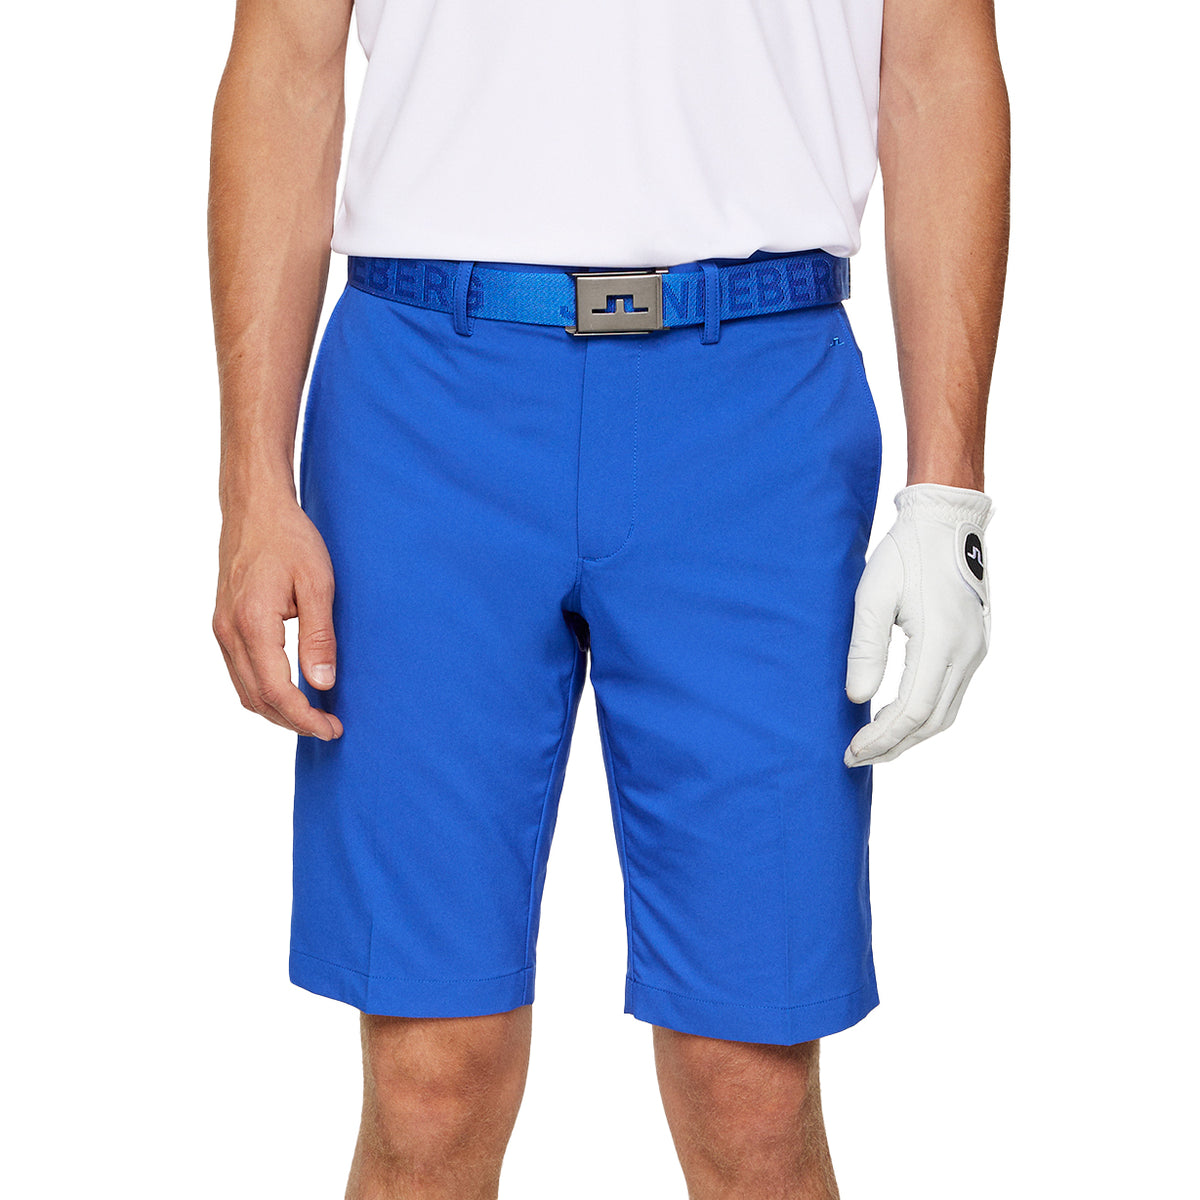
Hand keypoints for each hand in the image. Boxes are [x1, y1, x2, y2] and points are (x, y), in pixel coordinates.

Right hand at [213, 495, 342, 739]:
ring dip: (278, 711)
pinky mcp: (223, 625)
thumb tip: (322, 684)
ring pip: (245, 691)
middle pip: (257, 699)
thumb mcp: (318, 583)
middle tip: (329, 728)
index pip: (276, 690)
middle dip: (293, 722)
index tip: (332, 728)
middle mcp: (228, 631)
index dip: (305, 717)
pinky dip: (264, 692)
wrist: (253, 508)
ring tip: (313, 716)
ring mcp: (221, 629)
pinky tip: (291, 692)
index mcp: (252, 623)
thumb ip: (319, 636)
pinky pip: (240, 674)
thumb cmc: (289, 539)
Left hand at [844, 483, 991, 765]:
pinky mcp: (976, 646)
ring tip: (875, 746)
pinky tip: (899, 717)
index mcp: (942, 640)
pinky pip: (952, 694)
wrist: (947, 521)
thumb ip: (866, 649)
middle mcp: (967, 652)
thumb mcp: (872, 595)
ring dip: (911, 735)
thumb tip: (858, 698)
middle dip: (894, 746)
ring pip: (946, 712)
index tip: (852, 751)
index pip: (913, 710)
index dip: (883, 737)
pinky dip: (925, 715)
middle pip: (933, 721)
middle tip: (858, 757)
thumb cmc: (904, 553)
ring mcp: (977, 650)